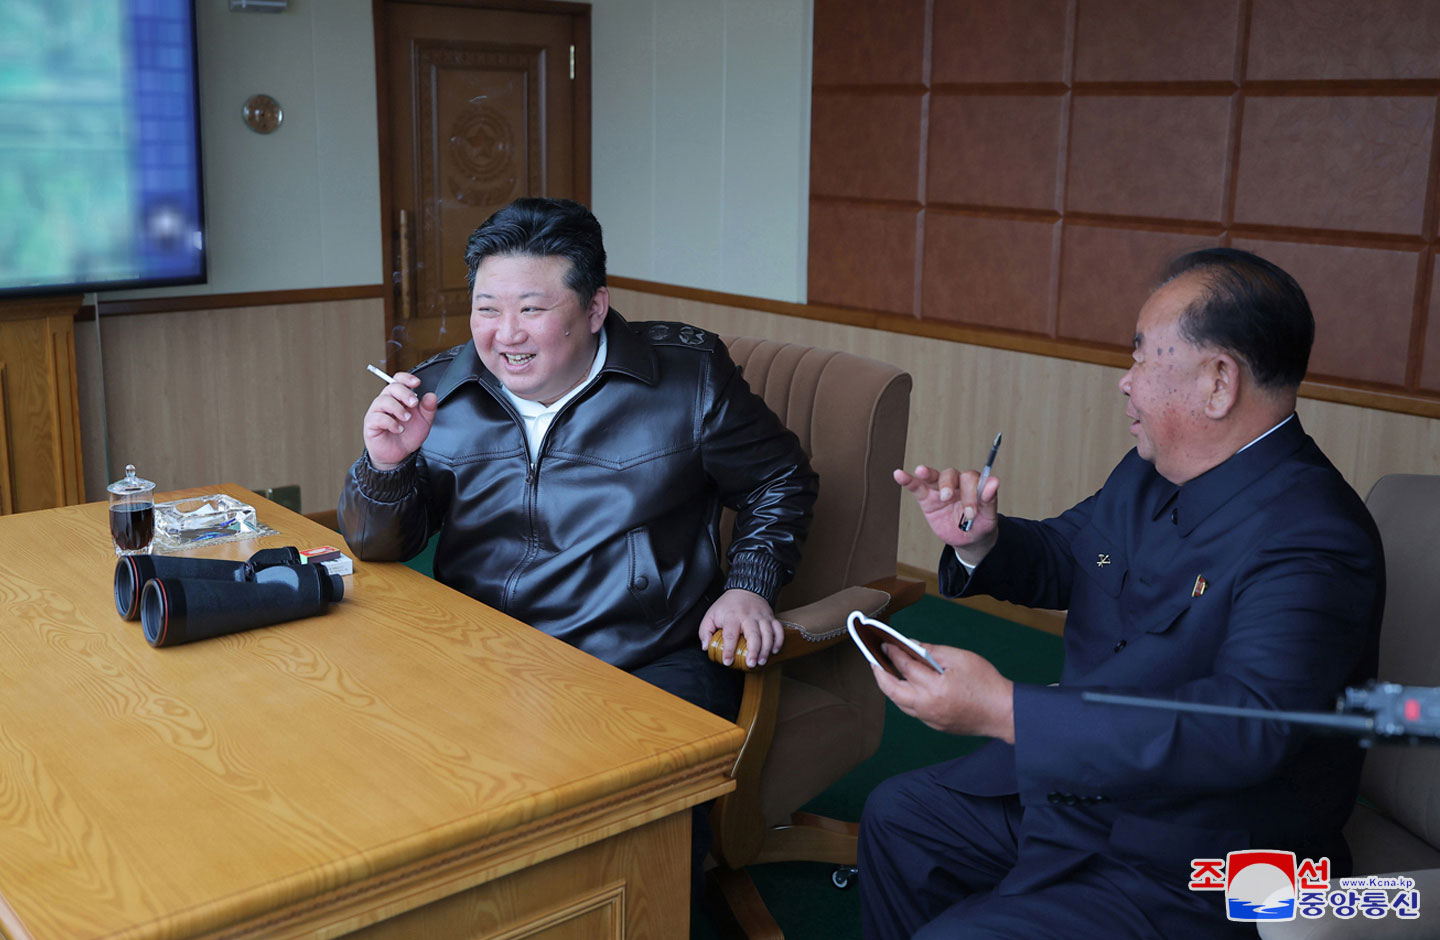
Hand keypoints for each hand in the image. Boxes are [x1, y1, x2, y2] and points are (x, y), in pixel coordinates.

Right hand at [363, 372, 438, 469]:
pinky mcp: (371, 424)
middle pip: (391, 387)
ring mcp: (377, 412)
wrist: (399, 454)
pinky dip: (390, 422)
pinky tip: (399, 429)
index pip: (398, 380)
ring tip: (407, 419)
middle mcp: (387, 402)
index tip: (416, 383)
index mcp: (399, 398)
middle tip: (414, 403)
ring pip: (383, 401)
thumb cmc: (408, 435)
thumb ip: (428, 409)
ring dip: (398, 408)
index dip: (406, 378)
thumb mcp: (424, 421)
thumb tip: (432, 396)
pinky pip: (377, 417)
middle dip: (404, 393)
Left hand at [699, 588, 783, 667]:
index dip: (729, 649)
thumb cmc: (727, 606)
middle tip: (750, 664)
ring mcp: (762, 616)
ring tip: (761, 661)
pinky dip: (778, 641)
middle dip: (753, 651)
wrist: (746, 588)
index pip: (730, 634)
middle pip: (753, 634)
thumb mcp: (711, 615)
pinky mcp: (771, 617)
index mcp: (732, 616)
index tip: (728, 661)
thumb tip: (706, 647)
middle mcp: (748, 616)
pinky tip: (774, 651)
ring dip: (766, 649)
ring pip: (768, 633)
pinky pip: (778, 629)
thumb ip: (705, 631)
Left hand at [872, 642, 1014, 742]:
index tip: (886, 643)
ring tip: (886, 672)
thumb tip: (911, 645)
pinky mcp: (935, 726)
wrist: (1004, 713)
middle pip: (892, 690)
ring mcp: (930, 719)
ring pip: (900, 703)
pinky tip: (907, 686)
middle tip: (874, 660)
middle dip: (880, 674)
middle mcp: (927, 706)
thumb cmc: (986, 683)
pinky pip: (913, 710)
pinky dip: (905, 697)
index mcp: (933, 688)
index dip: (893, 652)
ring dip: (891, 687)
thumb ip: (932, 651)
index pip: (905, 666)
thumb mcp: (961, 658)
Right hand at [893, 464, 999, 565]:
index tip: (972, 512)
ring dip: (928, 474)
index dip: (971, 492)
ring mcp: (941, 489)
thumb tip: (994, 482)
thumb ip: (990, 500)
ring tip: (922, 472)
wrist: (968, 539)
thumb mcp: (989, 517)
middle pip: (952, 474)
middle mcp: (958, 483)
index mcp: (975, 485)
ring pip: (935, 476)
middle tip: (948, 499)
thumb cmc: (981, 525)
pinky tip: (899, 474)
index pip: (972, 479)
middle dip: (949, 486)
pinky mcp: (927, 498)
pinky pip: (916, 486)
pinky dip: (907, 480)